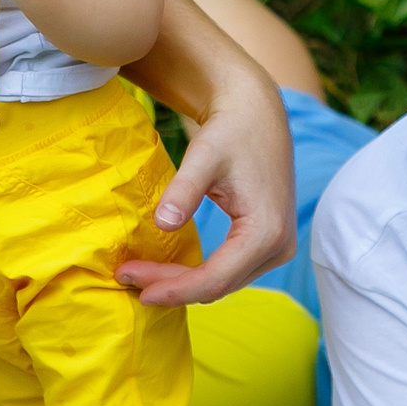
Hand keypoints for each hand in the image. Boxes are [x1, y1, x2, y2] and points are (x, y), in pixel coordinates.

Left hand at [117, 70, 295, 306]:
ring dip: (183, 283)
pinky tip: (168, 267)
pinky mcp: (269, 244)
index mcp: (266, 231)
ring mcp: (277, 249)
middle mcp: (279, 247)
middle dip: (172, 287)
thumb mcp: (204, 156)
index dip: (174, 289)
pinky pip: (230, 271)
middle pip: (218, 286)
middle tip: (128, 278)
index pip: (215, 279)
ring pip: (224, 282)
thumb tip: (163, 225)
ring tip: (141, 275)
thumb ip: (184, 190)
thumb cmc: (231, 132)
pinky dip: (198, 273)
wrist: (256, 116)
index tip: (137, 288)